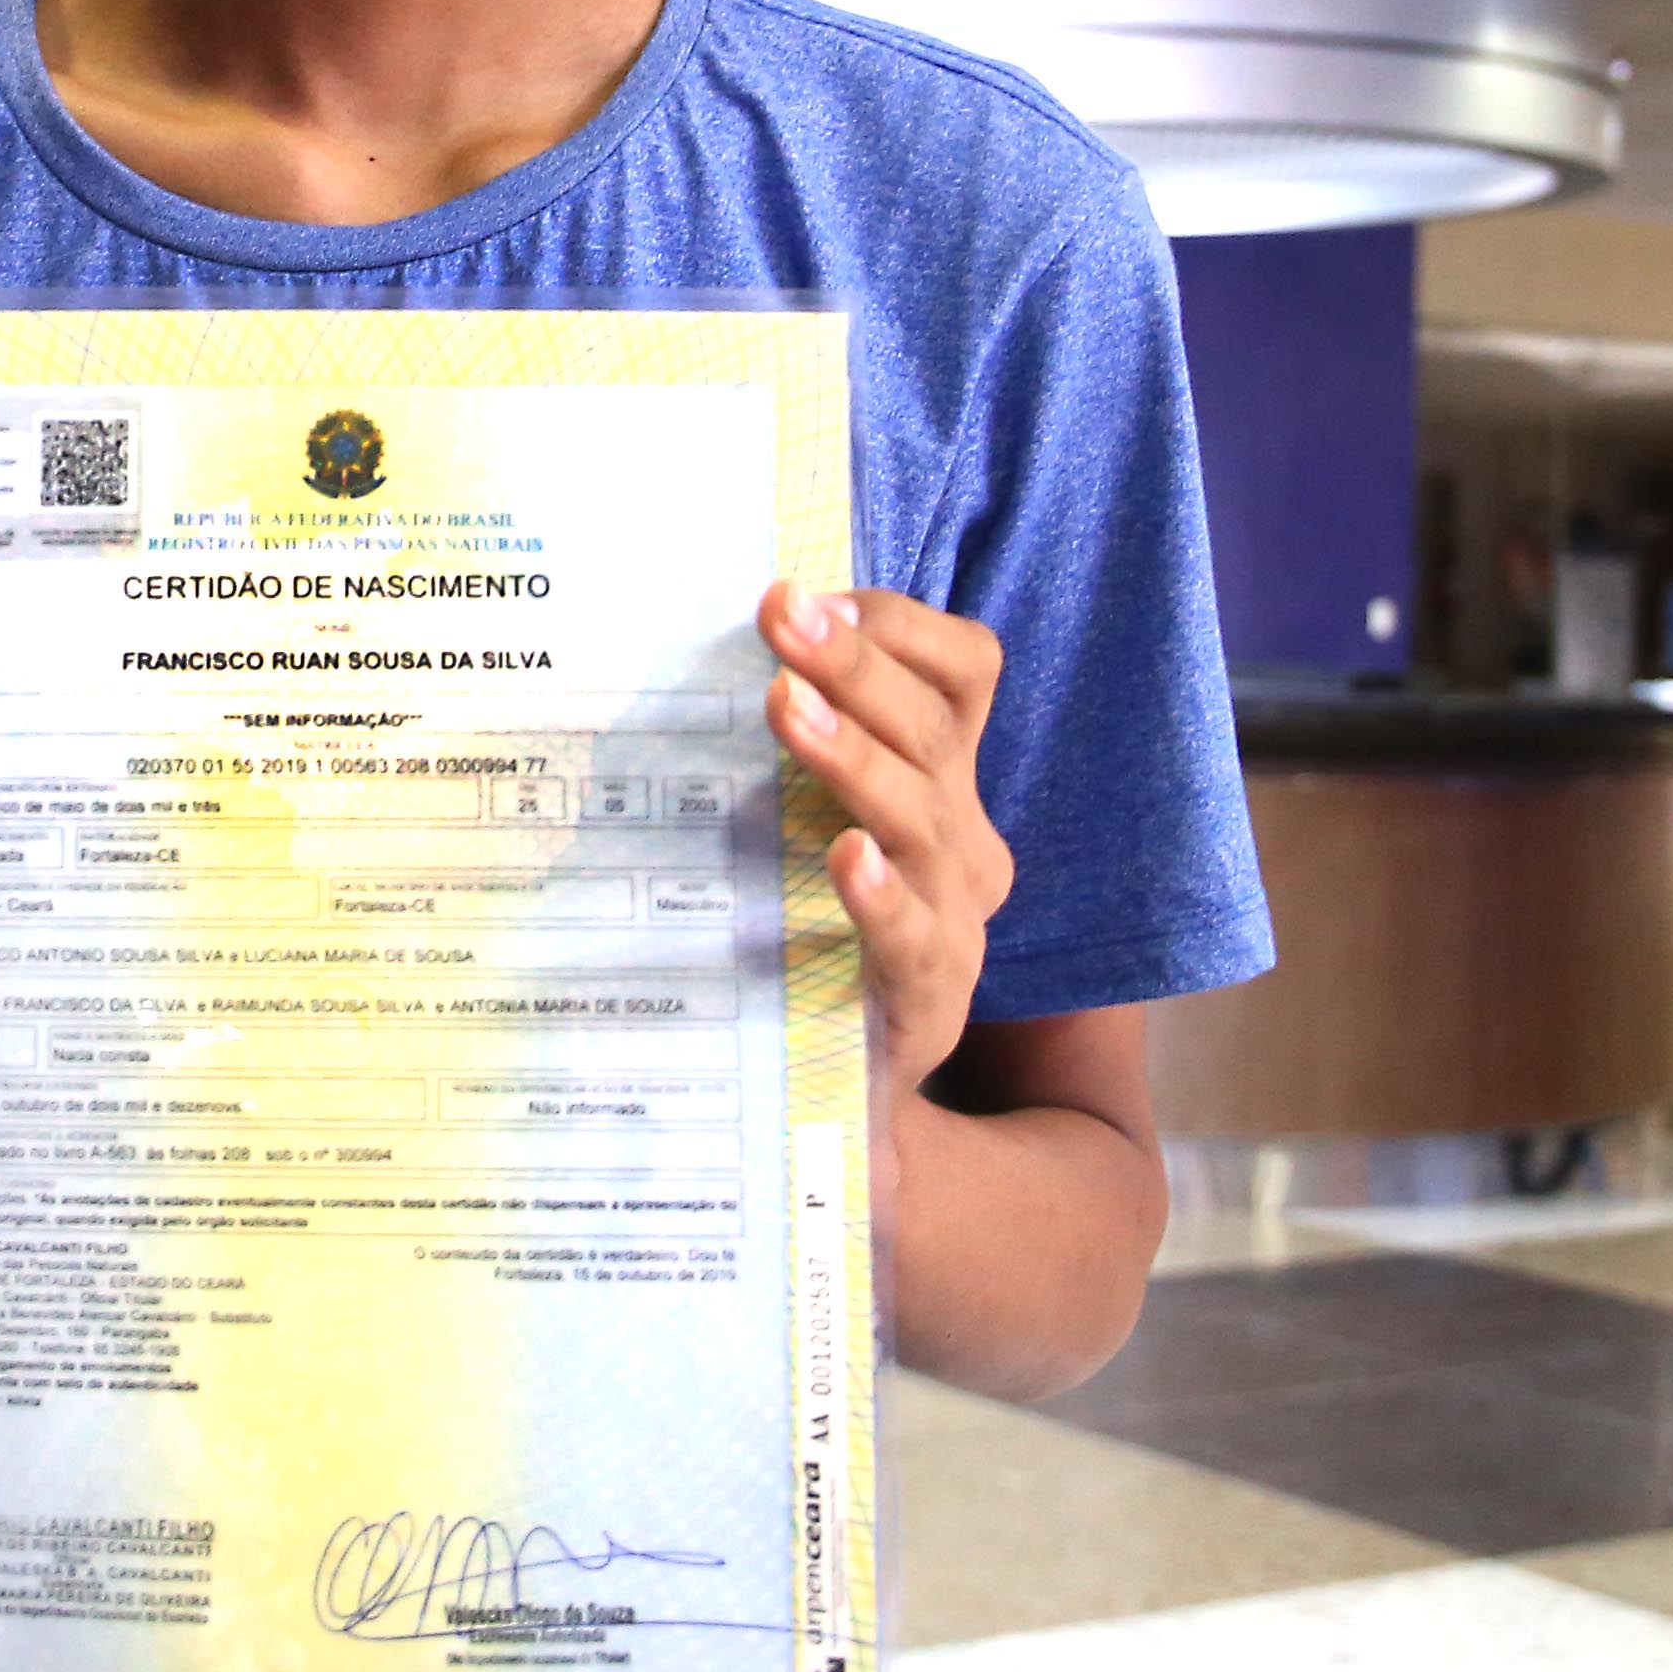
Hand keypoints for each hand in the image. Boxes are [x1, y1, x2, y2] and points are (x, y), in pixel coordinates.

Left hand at [758, 583, 1014, 1165]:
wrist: (851, 1075)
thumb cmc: (818, 919)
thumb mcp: (811, 812)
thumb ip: (792, 736)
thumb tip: (706, 647)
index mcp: (948, 777)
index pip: (964, 671)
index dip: (900, 626)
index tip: (813, 596)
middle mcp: (966, 836)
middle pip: (935, 730)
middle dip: (856, 666)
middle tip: (782, 614)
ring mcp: (957, 916)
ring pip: (924, 817)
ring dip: (854, 754)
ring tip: (786, 706)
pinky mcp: (930, 993)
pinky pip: (914, 933)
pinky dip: (884, 892)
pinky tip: (845, 858)